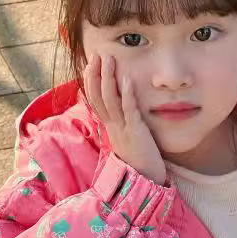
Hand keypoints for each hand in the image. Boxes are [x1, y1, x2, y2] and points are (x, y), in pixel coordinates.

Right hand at [83, 53, 166, 185]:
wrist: (145, 182)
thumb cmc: (140, 162)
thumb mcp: (127, 140)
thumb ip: (123, 126)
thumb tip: (120, 113)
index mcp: (110, 128)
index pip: (95, 101)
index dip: (91, 82)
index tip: (91, 65)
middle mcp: (113, 127)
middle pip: (98, 97)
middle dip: (96, 75)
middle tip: (96, 55)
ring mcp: (123, 129)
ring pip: (110, 100)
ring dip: (108, 78)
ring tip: (108, 59)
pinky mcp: (136, 132)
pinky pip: (129, 110)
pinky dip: (127, 93)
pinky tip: (127, 78)